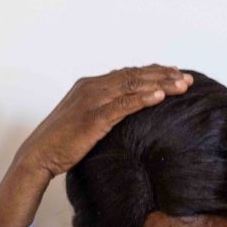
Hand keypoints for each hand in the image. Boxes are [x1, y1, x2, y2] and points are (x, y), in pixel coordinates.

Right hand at [15, 66, 193, 179]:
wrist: (39, 155)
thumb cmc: (61, 143)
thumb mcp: (85, 122)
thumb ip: (103, 113)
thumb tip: (123, 118)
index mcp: (91, 85)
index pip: (128, 73)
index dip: (153, 72)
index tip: (174, 73)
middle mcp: (92, 87)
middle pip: (135, 75)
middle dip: (163, 75)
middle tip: (187, 78)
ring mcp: (93, 101)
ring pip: (133, 86)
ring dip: (160, 84)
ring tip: (181, 85)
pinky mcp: (93, 118)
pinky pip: (123, 105)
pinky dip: (143, 98)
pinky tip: (160, 97)